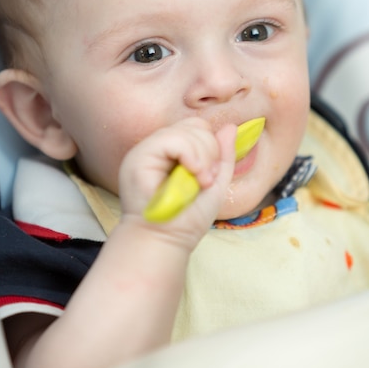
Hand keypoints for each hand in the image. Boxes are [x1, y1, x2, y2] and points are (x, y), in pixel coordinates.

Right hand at [118, 118, 236, 249]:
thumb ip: (223, 156)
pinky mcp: (138, 157)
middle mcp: (157, 148)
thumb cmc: (186, 219)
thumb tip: (230, 126)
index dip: (211, 145)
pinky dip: (190, 154)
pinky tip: (192, 173)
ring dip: (202, 156)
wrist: (165, 242)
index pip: (196, 128)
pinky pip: (171, 140)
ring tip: (200, 181)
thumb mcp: (215, 183)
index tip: (212, 175)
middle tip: (207, 180)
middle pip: (193, 126)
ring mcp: (146, 150)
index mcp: (172, 152)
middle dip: (210, 152)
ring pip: (184, 132)